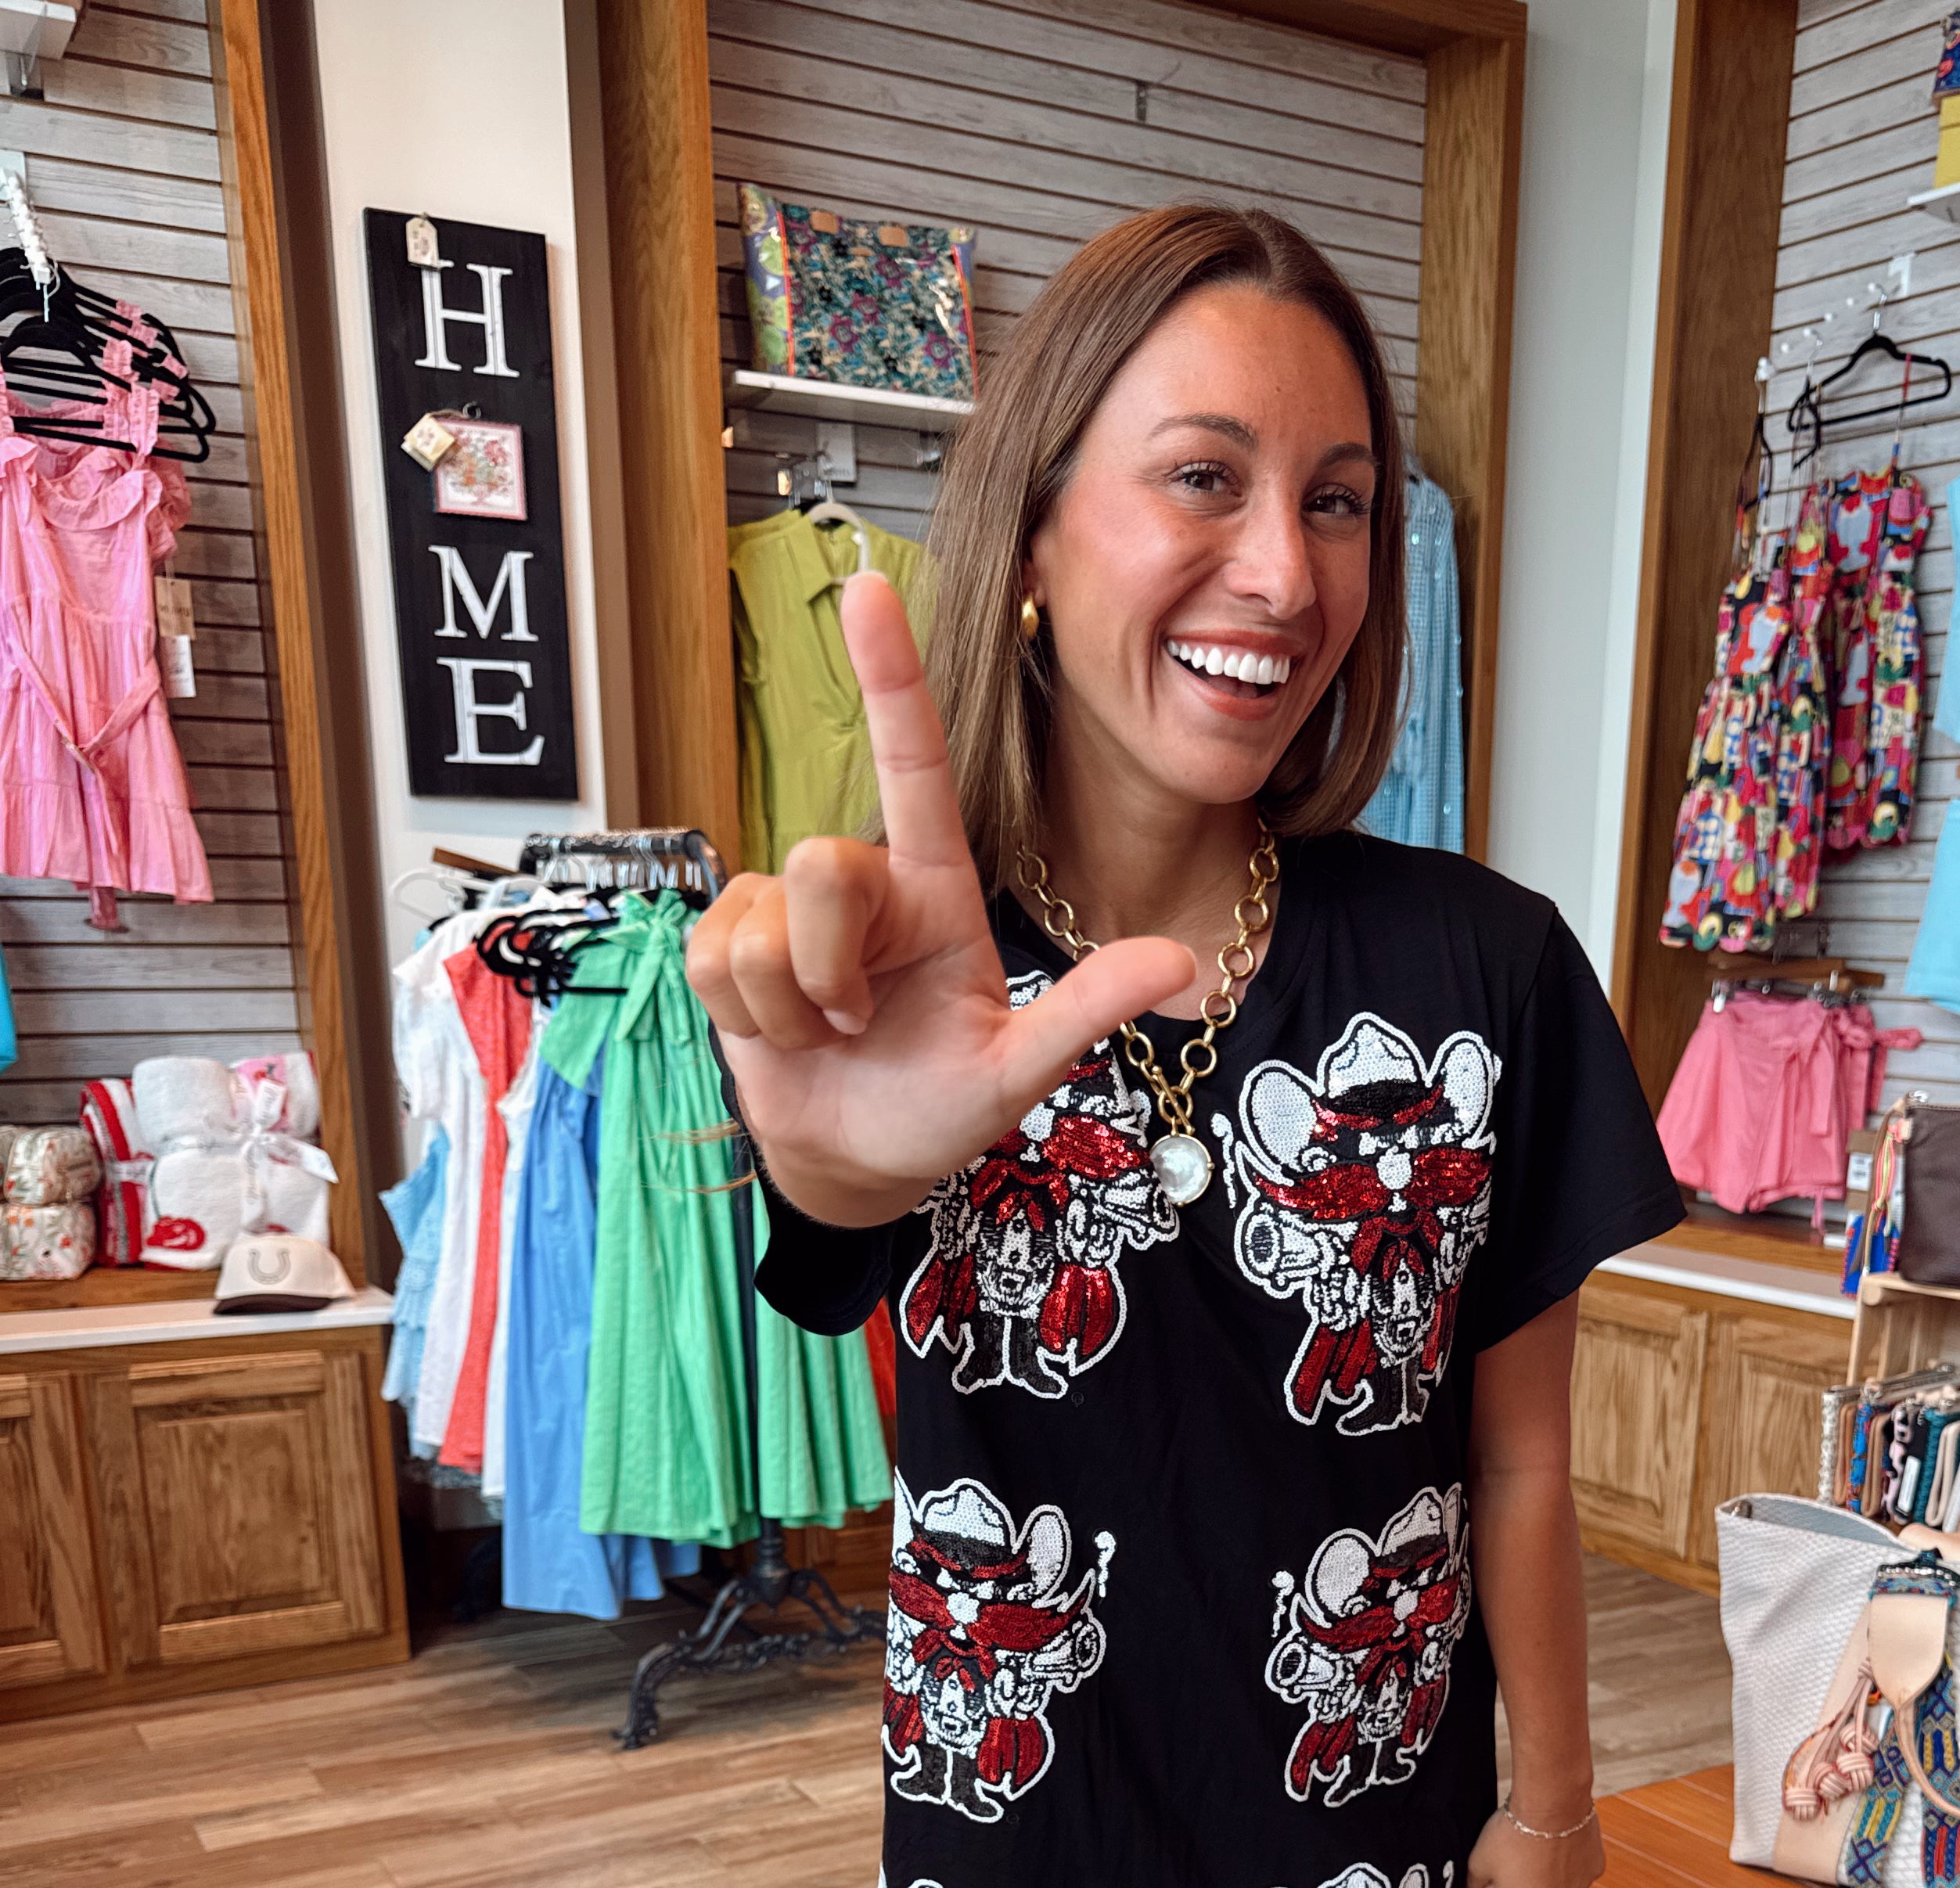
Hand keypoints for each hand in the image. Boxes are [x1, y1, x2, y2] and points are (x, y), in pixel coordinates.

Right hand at [684, 575, 1193, 1226]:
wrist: (855, 1162)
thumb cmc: (937, 1109)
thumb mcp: (1017, 1073)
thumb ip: (1085, 1012)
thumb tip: (1178, 961)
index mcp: (935, 888)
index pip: (913, 763)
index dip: (890, 676)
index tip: (869, 587)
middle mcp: (861, 886)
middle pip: (822, 864)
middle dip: (833, 968)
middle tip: (860, 1025)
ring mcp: (789, 914)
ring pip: (763, 924)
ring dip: (793, 1007)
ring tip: (828, 1037)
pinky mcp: (729, 948)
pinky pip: (714, 958)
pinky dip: (750, 1017)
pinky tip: (780, 1035)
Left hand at [1464, 1808, 1605, 1887]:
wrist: (1550, 1801)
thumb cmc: (1512, 1833)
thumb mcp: (1477, 1862)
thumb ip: (1471, 1887)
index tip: (1493, 1867)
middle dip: (1516, 1884)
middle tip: (1513, 1854)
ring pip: (1551, 1886)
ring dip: (1541, 1872)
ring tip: (1534, 1845)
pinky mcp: (1593, 1868)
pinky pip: (1572, 1869)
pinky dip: (1564, 1859)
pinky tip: (1555, 1839)